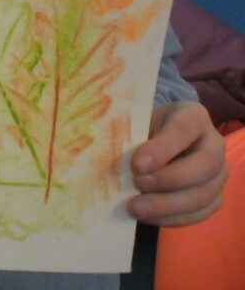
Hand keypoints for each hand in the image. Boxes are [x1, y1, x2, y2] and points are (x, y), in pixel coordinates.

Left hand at [128, 101, 228, 227]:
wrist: (160, 140)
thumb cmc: (147, 127)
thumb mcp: (140, 122)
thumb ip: (134, 137)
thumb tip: (115, 160)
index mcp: (194, 116)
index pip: (183, 130)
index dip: (162, 149)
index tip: (137, 164)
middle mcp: (214, 144)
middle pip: (205, 165)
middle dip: (169, 179)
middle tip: (138, 185)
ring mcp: (219, 173)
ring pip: (203, 195)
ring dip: (168, 205)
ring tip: (136, 208)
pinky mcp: (215, 197)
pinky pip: (200, 213)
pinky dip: (172, 218)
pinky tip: (147, 217)